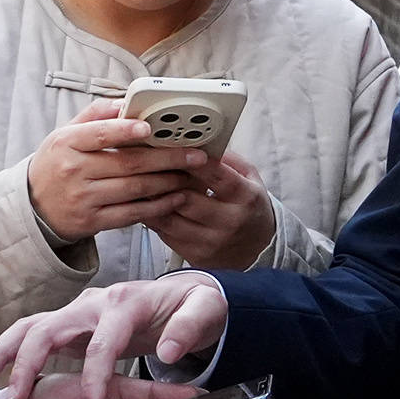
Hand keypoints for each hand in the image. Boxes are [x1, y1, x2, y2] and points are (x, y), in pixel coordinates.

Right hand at [0, 273, 230, 398]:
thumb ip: (188, 329)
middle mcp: (92, 305)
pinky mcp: (68, 325)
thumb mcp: (206, 311)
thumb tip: (167, 351)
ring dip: (1, 353)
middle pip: (48, 328)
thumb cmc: (194, 306)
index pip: (102, 343)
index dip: (94, 378)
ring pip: (28, 327)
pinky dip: (5, 353)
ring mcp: (76, 313)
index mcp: (124, 304)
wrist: (185, 293)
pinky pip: (29, 336)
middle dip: (27, 364)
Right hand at [23, 100, 206, 245]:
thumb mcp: (65, 134)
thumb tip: (126, 100)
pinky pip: (131, 214)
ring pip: (134, 188)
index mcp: (66, 143)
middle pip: (127, 163)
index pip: (98, 133)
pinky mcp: (93, 222)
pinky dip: (157, 206)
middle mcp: (74, 171)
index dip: (126, 130)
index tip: (151, 127)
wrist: (34, 208)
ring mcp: (84, 199)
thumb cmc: (56, 164)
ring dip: (168, 182)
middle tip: (195, 154)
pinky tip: (175, 198)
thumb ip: (95, 115)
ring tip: (190, 174)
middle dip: (167, 158)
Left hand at [150, 149, 275, 270]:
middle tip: (149, 163)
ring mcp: (211, 241)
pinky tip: (147, 203)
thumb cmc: (248, 206)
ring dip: (152, 199)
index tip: (174, 147)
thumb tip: (200, 143)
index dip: (192, 161)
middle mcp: (229, 221)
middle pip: (187, 198)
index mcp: (246, 197)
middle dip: (165, 179)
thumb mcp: (249, 177)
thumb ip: (228, 159)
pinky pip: (165, 234)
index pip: (217, 175)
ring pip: (170, 218)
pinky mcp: (196, 255)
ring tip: (141, 182)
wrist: (257, 248)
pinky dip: (153, 216)